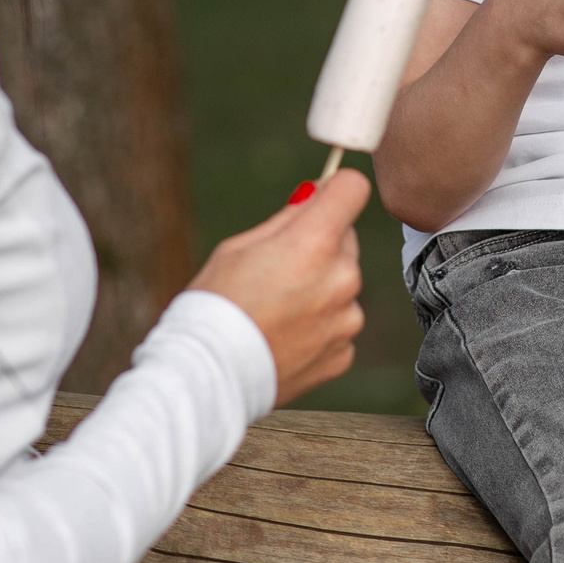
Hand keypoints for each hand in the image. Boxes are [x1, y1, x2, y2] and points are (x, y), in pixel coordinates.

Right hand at [187, 169, 368, 404]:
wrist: (211, 374)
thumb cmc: (217, 303)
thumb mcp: (239, 246)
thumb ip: (286, 220)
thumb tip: (314, 196)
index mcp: (315, 242)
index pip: (353, 188)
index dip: (334, 190)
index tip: (319, 200)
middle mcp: (342, 277)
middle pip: (346, 241)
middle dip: (320, 246)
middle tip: (278, 269)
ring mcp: (346, 319)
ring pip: (343, 286)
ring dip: (321, 289)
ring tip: (277, 311)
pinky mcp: (344, 352)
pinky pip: (338, 325)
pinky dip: (319, 327)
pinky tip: (285, 336)